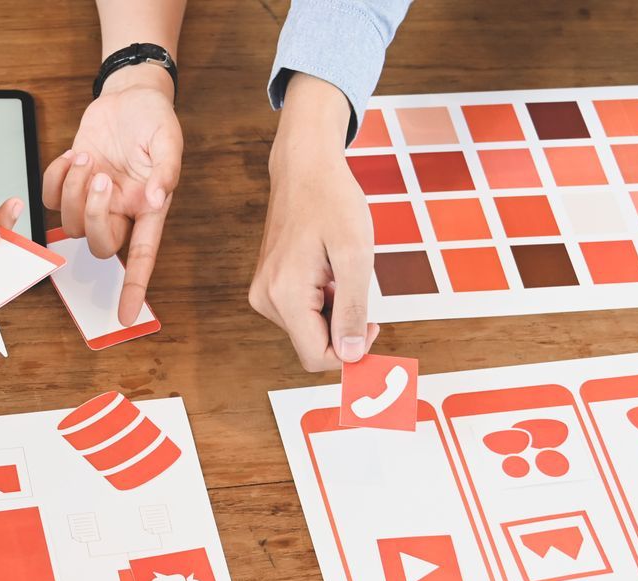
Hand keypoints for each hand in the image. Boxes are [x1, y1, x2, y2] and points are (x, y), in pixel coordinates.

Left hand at [42, 64, 182, 322]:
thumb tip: (159, 198)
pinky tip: (71, 157)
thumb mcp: (169, 140)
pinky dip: (55, 178)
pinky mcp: (71, 180)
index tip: (127, 315)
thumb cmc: (155, 119)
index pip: (142, 257)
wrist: (130, 94)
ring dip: (73, 189)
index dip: (134, 287)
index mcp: (148, 208)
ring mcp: (94, 198)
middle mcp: (121, 210)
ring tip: (88, 157)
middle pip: (99, 243)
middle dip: (93, 212)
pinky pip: (51, 198)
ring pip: (71, 222)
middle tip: (100, 175)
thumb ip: (166, 171)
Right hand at [249, 74, 380, 372]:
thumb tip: (351, 355)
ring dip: (334, 312)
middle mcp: (266, 298)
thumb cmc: (332, 202)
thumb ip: (352, 309)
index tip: (373, 324)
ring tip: (340, 270)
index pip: (317, 356)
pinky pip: (301, 313)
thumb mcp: (355, 255)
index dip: (351, 352)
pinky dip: (323, 301)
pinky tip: (328, 270)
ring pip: (308, 330)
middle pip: (312, 345)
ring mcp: (264, 292)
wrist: (305, 168)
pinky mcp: (268, 285)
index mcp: (285, 294)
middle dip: (343, 328)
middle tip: (360, 288)